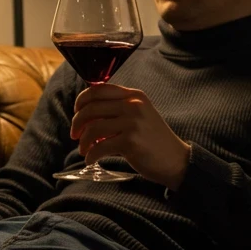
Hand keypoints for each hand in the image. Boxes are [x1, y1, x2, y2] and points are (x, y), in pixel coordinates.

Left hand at [70, 84, 190, 189]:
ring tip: (84, 150)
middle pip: (91, 108)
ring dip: (83, 141)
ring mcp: (132, 123)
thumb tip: (87, 112)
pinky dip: (91, 155)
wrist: (176, 160)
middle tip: (74, 134)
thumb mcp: (140, 115)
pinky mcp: (130, 142)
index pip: (99, 89)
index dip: (81, 100)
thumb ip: (119, 108)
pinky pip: (100, 147)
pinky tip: (90, 159)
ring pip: (93, 128)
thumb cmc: (153, 140)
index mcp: (134, 95)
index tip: (76, 112)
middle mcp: (133, 105)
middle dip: (77, 122)